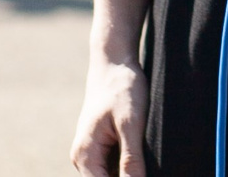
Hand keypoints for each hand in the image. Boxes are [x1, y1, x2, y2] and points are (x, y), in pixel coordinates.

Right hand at [70, 53, 149, 174]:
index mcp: (85, 156)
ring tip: (144, 155)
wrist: (114, 61)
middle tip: (144, 162)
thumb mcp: (131, 123)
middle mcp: (83, 159)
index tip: (141, 173)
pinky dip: (129, 168)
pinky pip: (115, 168)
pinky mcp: (102, 148)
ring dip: (130, 173)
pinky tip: (143, 158)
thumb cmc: (122, 87)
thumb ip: (131, 159)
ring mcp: (92, 154)